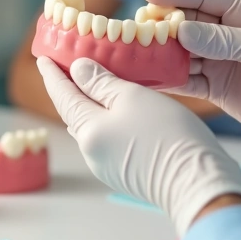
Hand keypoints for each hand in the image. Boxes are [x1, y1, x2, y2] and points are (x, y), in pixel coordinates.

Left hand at [37, 56, 240, 234]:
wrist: (198, 183)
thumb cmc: (167, 136)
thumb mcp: (133, 98)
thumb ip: (102, 83)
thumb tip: (79, 70)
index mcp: (87, 131)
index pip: (62, 95)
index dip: (53, 74)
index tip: (42, 57)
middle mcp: (92, 151)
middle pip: (75, 112)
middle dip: (71, 88)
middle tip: (69, 64)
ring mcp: (109, 165)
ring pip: (93, 126)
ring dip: (91, 104)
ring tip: (95, 82)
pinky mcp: (128, 172)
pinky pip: (110, 138)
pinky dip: (108, 119)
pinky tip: (121, 109)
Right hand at [145, 0, 240, 172]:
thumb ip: (222, 39)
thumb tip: (180, 30)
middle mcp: (228, 30)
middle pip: (184, 21)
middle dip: (159, 24)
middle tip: (133, 30)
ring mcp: (218, 58)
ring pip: (179, 49)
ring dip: (158, 51)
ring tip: (131, 53)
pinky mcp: (214, 85)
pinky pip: (183, 77)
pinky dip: (165, 77)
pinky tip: (145, 77)